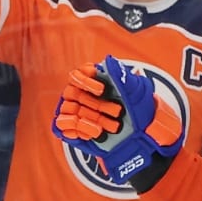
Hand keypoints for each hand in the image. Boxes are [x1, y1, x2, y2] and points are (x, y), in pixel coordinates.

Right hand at [52, 55, 183, 190]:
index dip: (86, 81)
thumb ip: (121, 75)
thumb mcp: (135, 92)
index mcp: (95, 82)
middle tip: (118, 112)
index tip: (102, 90)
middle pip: (74, 94)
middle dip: (97, 105)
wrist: (136, 141)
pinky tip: (96, 133)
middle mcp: (81, 96)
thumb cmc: (138, 114)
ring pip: (70, 110)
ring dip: (92, 119)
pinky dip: (80, 129)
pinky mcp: (69, 128)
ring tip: (110, 128)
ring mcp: (74, 112)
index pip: (78, 74)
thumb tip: (108, 59)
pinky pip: (63, 125)